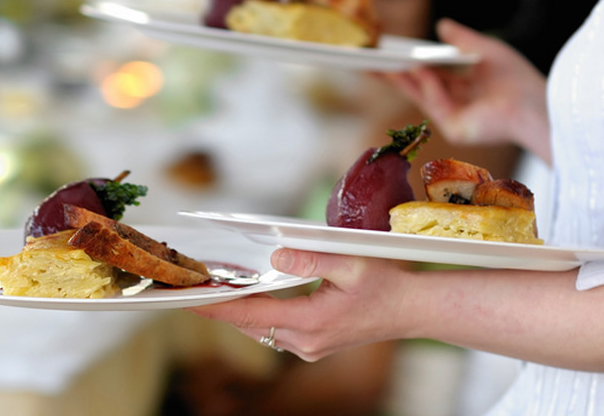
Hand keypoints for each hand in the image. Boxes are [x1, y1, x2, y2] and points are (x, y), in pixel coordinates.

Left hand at [190, 248, 416, 360]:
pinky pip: (275, 332)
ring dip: (240, 312)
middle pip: (250, 324)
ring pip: (261, 330)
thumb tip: (276, 255)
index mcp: (311, 321)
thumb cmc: (387, 283)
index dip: (218, 305)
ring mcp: (310, 348)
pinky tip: (250, 298)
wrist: (412, 310)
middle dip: (222, 306)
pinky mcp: (314, 346)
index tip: (191, 298)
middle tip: (194, 286)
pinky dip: (259, 316)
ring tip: (215, 289)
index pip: (251, 314)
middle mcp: (306, 342)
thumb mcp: (352, 263)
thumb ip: (312, 258)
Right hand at [380, 18, 550, 160]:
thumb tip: (441, 24)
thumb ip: (462, 39)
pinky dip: (425, 84)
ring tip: (380, 60)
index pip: (429, 73)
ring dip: (400, 78)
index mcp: (464, 85)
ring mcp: (453, 117)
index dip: (408, 62)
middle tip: (367, 60)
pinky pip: (435, 103)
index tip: (387, 51)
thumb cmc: (517, 79)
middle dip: (392, 73)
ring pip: (420, 95)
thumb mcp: (486, 50)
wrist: (535, 106)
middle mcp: (456, 102)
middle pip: (417, 86)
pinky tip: (415, 67)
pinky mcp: (455, 129)